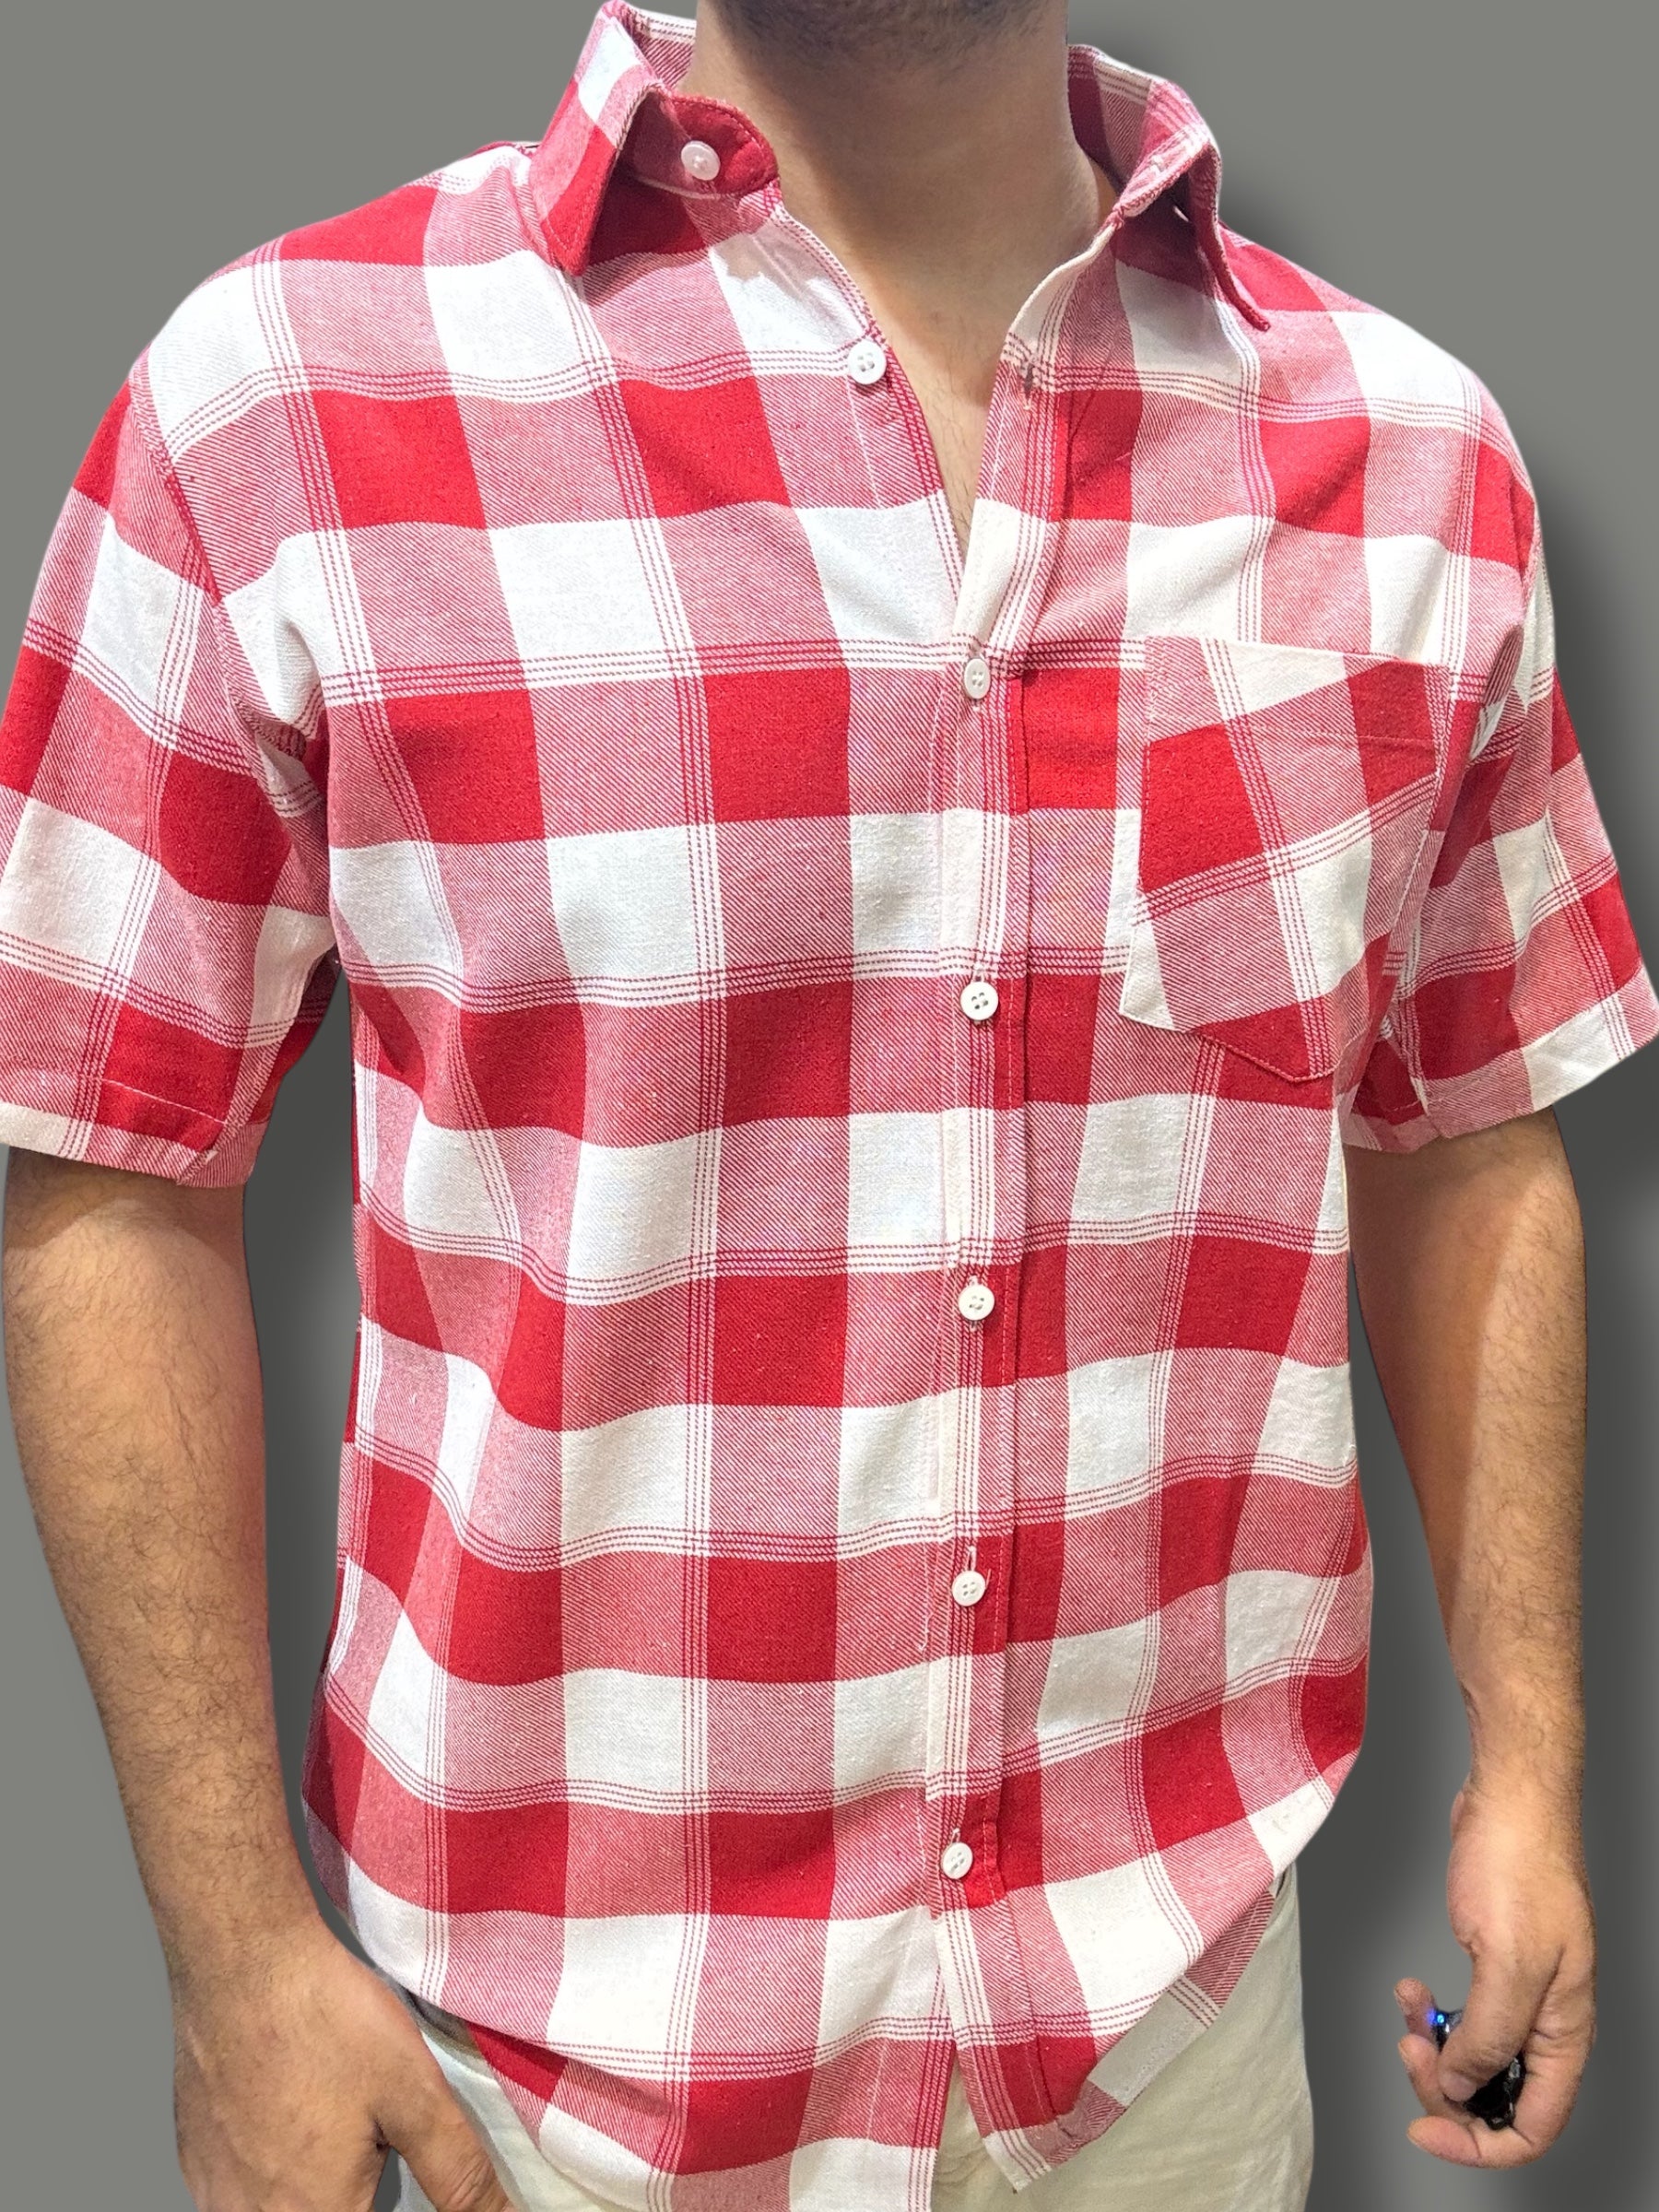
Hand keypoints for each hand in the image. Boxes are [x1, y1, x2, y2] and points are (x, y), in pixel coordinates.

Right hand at [171, 1914, 511, 2209]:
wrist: (241, 1963)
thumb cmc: (324, 2021)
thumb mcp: (415, 2096)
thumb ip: (457, 2173)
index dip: (385, 2202)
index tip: (387, 2158)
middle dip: (351, 2195)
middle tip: (370, 2144)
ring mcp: (215, 2191)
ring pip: (276, 2208)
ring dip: (311, 2190)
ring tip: (333, 2124)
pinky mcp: (194, 2156)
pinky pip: (237, 2188)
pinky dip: (270, 2168)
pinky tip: (293, 2113)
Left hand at [1393, 1782, 1594, 2166]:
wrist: (1510, 1800)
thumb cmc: (1522, 1865)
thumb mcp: (1506, 1962)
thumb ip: (1488, 2036)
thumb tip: (1463, 2087)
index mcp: (1564, 2033)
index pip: (1532, 2126)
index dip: (1480, 2145)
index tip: (1427, 2131)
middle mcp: (1546, 2022)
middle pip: (1496, 2097)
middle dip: (1446, 2086)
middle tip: (1410, 2050)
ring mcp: (1520, 1993)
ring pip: (1473, 2056)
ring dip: (1433, 2044)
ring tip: (1408, 2009)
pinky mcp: (1493, 1966)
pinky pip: (1460, 2012)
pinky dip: (1430, 2008)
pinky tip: (1411, 1987)